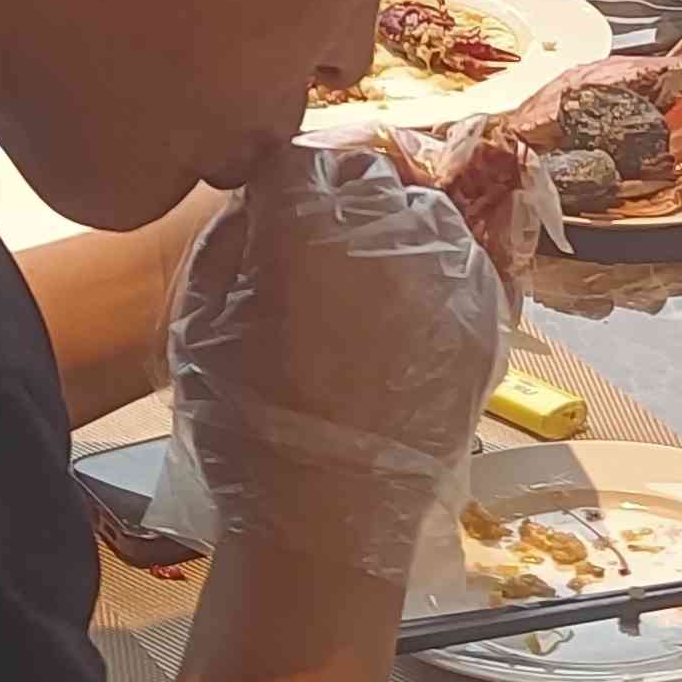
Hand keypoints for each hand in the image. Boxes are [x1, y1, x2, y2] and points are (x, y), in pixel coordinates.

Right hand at [162, 143, 508, 590]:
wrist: (328, 522)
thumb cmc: (247, 429)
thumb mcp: (198, 325)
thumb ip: (226, 243)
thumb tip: (254, 203)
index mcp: (304, 227)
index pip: (293, 159)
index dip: (276, 184)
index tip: (270, 212)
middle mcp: (385, 231)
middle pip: (363, 174)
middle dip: (336, 198)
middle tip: (316, 248)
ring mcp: (444, 272)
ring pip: (420, 208)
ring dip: (391, 227)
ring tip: (366, 281)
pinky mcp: (483, 316)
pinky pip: (462, 259)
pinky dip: (434, 269)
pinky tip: (406, 309)